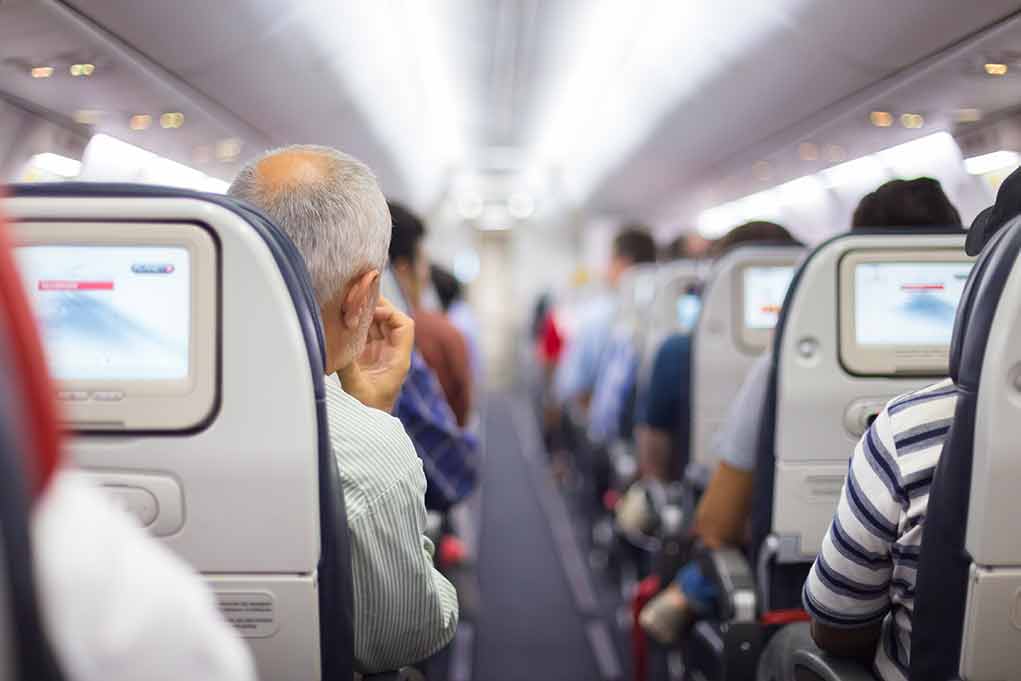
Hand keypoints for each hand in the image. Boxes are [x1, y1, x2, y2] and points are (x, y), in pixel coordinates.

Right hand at [337, 296, 413, 412]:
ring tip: (348, 305)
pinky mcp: (366, 356)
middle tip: (357, 298)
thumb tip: (334, 345)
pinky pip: (365, 334)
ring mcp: (380, 354)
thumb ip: (348, 366)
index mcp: (398, 360)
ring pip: (377, 325)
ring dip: (365, 314)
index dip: (390, 313)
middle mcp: (392, 353)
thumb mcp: (356, 388)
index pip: (405, 326)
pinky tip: (343, 318)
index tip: (371, 312)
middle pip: (391, 320)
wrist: (365, 426)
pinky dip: (356, 324)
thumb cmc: (366, 411)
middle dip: (376, 307)